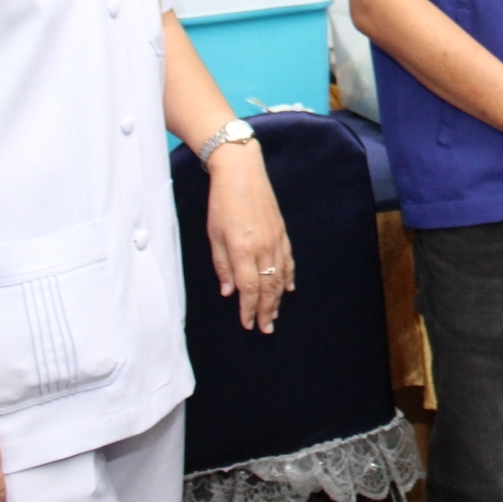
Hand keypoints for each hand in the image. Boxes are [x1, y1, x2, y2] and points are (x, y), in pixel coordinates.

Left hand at [204, 141, 294, 332]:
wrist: (242, 173)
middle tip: (265, 328)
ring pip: (280, 277)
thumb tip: (229, 291)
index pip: (249, 289)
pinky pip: (288, 261)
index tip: (247, 324)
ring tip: (274, 315)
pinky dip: (289, 276)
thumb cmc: (222, 203)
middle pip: (267, 287)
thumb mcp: (214, 235)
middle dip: (266, 311)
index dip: (248, 309)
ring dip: (277, 299)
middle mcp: (262, 248)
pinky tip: (288, 288)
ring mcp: (276, 240)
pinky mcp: (282, 232)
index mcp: (242, 250)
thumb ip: (222, 265)